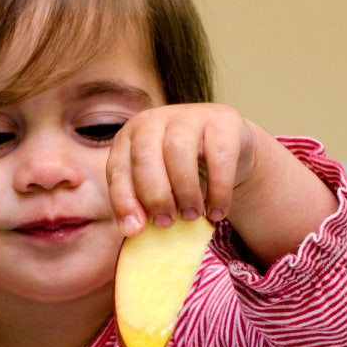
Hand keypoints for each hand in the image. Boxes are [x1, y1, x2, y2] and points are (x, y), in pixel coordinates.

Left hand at [107, 103, 256, 235]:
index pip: (118, 168)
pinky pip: (218, 157)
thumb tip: (134, 230)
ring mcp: (190, 116)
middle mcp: (155, 120)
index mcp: (130, 136)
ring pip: (178, 151)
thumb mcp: (159, 182)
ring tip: (192, 216)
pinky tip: (217, 211)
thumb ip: (143, 202)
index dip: (124, 201)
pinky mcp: (223, 122)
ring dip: (184, 192)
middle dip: (154, 196)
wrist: (229, 148)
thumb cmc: (185, 171)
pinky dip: (218, 191)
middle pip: (145, 156)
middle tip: (166, 223)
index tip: (136, 231)